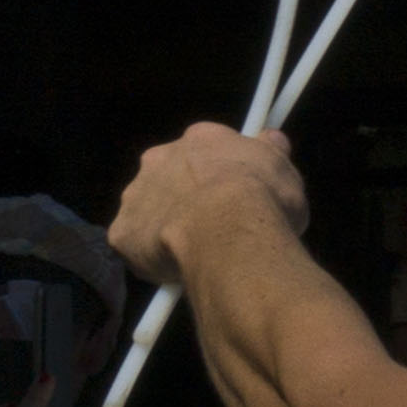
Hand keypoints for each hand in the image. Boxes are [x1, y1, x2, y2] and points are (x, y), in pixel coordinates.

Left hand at [105, 124, 308, 295]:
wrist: (228, 230)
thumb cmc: (261, 196)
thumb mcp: (284, 169)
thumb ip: (271, 153)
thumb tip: (271, 138)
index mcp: (200, 140)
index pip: (206, 151)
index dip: (219, 172)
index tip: (234, 191)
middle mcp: (159, 159)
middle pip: (169, 176)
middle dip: (185, 196)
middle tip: (213, 223)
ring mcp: (135, 196)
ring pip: (148, 210)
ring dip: (166, 225)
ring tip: (196, 249)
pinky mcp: (122, 233)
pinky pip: (135, 245)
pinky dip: (150, 256)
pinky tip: (174, 268)